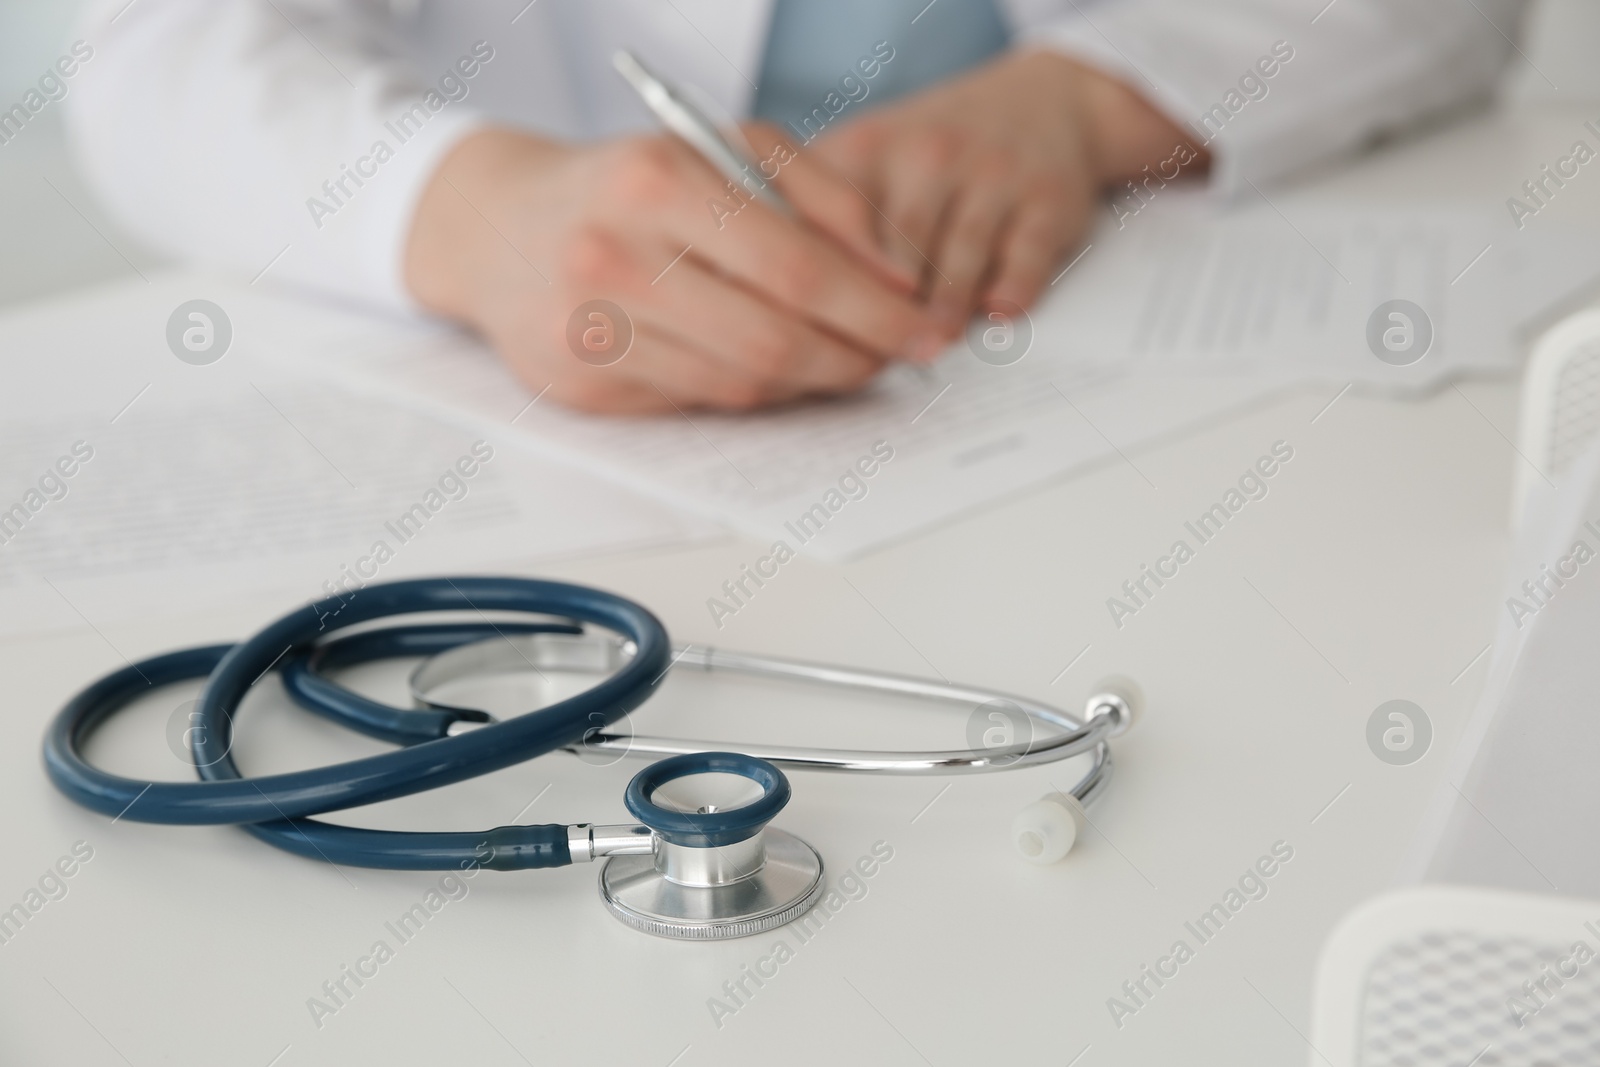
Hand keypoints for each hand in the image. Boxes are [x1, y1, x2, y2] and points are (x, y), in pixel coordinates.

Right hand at [404, 125, 948, 412]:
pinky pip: (698, 405)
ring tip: (836, 355)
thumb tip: (897, 276)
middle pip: (773, 340)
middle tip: (892, 355)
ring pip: (740, 386)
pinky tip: (767, 366)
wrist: (498, 227)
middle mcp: (612, 258)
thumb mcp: (726, 150)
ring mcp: (589, 331)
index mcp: (656, 183)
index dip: (876, 309)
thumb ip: (821, 196)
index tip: (924, 327)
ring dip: (808, 380)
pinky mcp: (580, 387)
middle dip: (854, 357)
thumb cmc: (631, 184)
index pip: (797, 267)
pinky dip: (750, 392)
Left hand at [812, 50, 1205, 326]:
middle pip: (894, 256)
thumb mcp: (862, 162)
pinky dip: (1009, 292)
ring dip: (942, 311)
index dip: (820, 293)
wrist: (1036, 103)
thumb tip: (772, 310)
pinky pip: (1024, 256)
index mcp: (864, 153)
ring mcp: (989, 175)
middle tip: (870, 361)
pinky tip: (995, 316)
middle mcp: (926, 155)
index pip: (829, 231)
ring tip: (930, 347)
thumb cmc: (926, 158)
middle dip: (882, 315)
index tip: (811, 342)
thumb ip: (815, 222)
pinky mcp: (1045, 199)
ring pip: (956, 260)